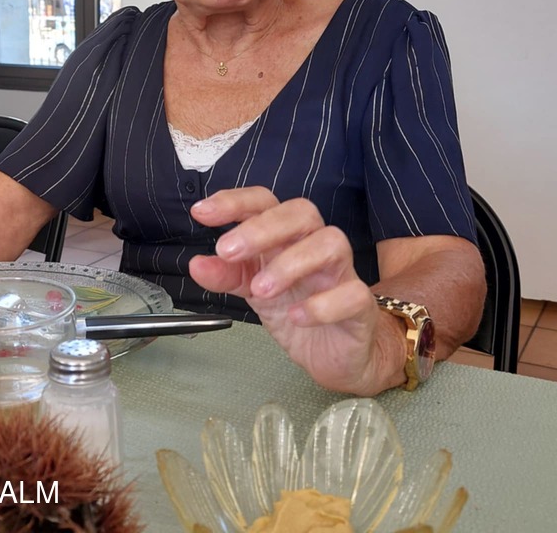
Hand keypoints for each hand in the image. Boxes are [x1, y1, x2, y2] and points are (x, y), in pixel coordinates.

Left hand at [189, 187, 406, 394]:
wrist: (337, 353)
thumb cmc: (297, 307)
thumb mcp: (253, 291)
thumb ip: (227, 275)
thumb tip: (197, 264)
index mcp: (286, 236)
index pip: (265, 202)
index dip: (235, 202)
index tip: (202, 212)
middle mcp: (315, 246)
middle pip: (300, 213)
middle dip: (261, 228)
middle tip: (227, 250)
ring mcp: (341, 273)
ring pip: (330, 243)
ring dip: (291, 263)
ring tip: (260, 289)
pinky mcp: (360, 306)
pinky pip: (352, 293)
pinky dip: (322, 304)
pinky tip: (296, 316)